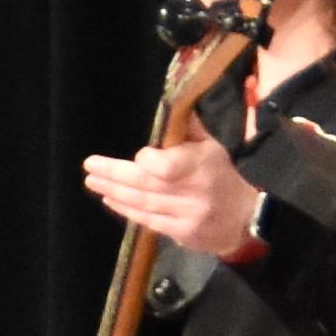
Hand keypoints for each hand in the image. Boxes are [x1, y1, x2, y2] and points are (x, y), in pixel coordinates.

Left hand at [81, 136, 263, 260]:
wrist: (246, 219)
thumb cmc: (222, 177)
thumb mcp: (212, 148)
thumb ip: (188, 129)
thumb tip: (170, 103)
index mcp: (202, 165)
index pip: (165, 166)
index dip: (146, 161)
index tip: (137, 156)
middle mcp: (194, 191)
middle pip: (147, 184)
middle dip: (114, 175)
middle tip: (90, 167)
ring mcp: (188, 215)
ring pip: (143, 203)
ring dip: (114, 191)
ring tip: (92, 182)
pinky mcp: (183, 233)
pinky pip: (148, 220)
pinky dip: (127, 210)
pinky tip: (111, 200)